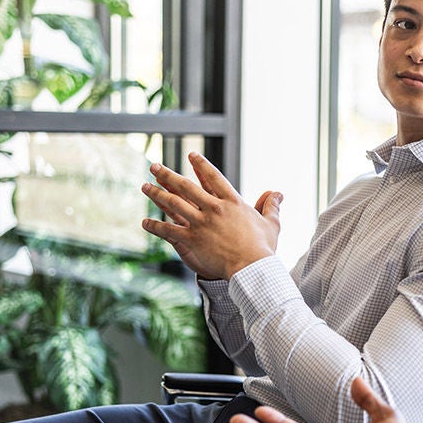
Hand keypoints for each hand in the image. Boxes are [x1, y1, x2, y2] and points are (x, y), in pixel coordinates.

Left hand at [140, 152, 282, 279]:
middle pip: (186, 186)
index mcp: (232, 202)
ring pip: (173, 203)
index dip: (201, 165)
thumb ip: (271, 206)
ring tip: (145, 186)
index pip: (213, 177)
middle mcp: (213, 208)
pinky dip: (155, 226)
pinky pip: (168, 230)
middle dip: (168, 174)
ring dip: (157, 194)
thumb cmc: (263, 248)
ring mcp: (201, 223)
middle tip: (154, 166)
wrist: (252, 267)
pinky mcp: (192, 239)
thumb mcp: (271, 224)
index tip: (191, 155)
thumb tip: (278, 193)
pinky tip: (145, 223)